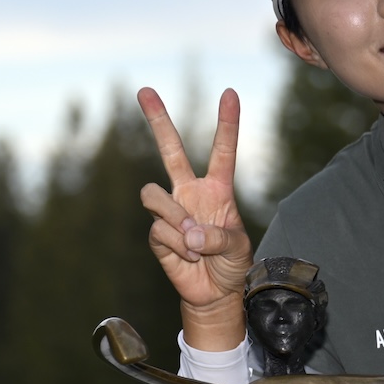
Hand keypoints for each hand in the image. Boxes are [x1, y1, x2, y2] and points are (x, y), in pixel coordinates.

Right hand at [139, 87, 253, 349]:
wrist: (214, 294)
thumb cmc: (232, 266)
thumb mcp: (239, 249)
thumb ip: (218, 237)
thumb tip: (189, 233)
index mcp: (217, 190)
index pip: (223, 151)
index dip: (227, 123)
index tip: (229, 93)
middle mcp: (190, 194)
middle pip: (170, 150)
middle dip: (158, 120)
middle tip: (144, 90)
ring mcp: (171, 212)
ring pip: (153, 195)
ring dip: (174, 219)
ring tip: (194, 243)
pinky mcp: (158, 235)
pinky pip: (159, 230)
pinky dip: (177, 247)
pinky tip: (189, 258)